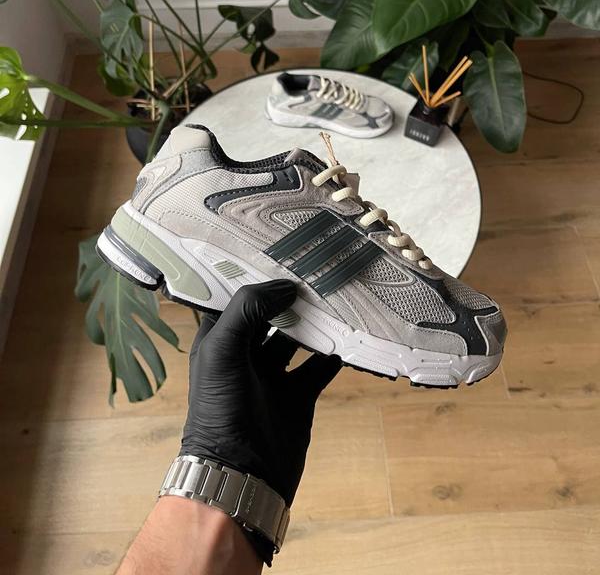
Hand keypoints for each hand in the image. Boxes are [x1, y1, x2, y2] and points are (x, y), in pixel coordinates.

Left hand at [181, 280, 340, 508]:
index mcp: (218, 341)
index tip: (278, 253)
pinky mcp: (298, 396)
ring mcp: (273, 376)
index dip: (253, 278)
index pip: (234, 299)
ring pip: (297, 339)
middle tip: (316, 270)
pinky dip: (332, 355)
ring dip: (314, 323)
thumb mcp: (222, 350)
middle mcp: (245, 354)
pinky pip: (319, 368)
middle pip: (270, 316)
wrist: (243, 474)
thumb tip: (284, 286)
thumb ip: (248, 310)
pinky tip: (347, 338)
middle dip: (289, 297)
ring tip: (335, 298)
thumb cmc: (221, 408)